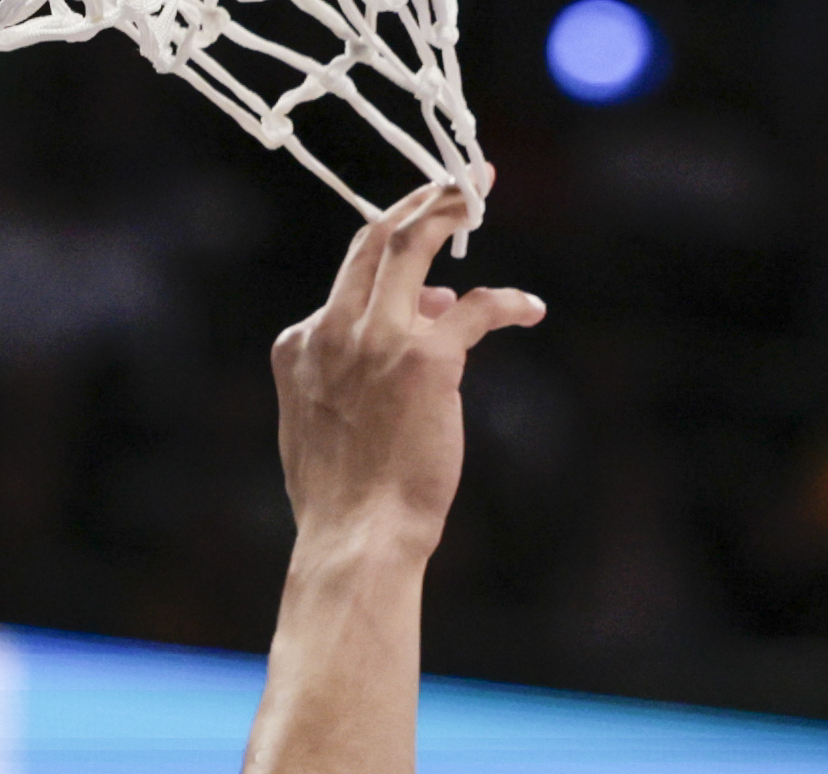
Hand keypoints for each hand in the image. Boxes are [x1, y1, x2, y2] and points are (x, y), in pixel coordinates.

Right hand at [271, 180, 543, 555]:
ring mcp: (376, 340)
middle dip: (415, 200)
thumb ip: (357, 366)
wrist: (358, 538)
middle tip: (453, 181)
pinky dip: (505, 301)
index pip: (345, 280)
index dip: (387, 253)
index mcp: (298, 346)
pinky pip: (474, 309)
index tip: (419, 242)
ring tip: (477, 191)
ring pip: (411, 244)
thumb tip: (428, 313)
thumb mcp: (327, 422)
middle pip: (373, 240)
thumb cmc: (347, 496)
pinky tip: (529, 308)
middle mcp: (331, 331)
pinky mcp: (427, 359)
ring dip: (447, 208)